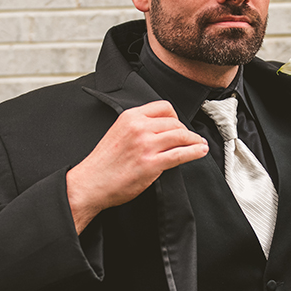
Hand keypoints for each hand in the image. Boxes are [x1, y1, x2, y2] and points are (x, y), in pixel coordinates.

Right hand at [66, 101, 208, 232]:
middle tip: (190, 139)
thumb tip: (161, 130)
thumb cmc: (103, 163)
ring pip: (181, 136)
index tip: (179, 126)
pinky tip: (200, 151)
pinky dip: (195, 152)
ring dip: (194, 141)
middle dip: (186, 131)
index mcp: (130, 117)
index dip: (176, 117)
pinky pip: (181, 153)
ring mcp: (146, 145)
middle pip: (175, 122)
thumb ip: (138, 127)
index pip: (163, 107)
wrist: (90, 183)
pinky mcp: (152, 164)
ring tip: (200, 144)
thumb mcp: (118, 133)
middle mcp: (139, 127)